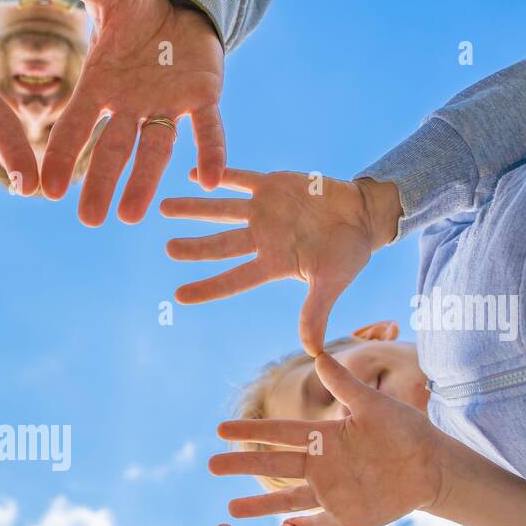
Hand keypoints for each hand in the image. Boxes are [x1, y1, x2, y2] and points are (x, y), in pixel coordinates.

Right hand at [40, 0, 224, 225]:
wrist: (181, 9)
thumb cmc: (138, 11)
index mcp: (102, 87)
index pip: (77, 126)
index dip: (64, 155)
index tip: (47, 190)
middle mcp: (132, 106)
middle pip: (114, 150)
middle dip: (101, 183)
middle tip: (89, 219)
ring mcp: (167, 106)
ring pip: (155, 150)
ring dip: (144, 182)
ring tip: (131, 217)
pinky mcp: (203, 98)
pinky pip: (208, 129)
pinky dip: (211, 152)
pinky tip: (210, 180)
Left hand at [161, 169, 401, 352]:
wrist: (362, 216)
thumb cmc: (347, 253)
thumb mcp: (332, 283)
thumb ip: (316, 312)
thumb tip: (313, 351)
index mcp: (272, 263)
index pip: (234, 279)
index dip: (208, 287)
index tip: (179, 296)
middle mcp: (261, 238)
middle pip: (221, 245)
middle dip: (195, 247)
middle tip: (168, 249)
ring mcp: (263, 211)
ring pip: (221, 210)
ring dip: (194, 209)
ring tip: (163, 207)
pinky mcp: (272, 185)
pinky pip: (241, 178)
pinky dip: (219, 175)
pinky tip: (192, 174)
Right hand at [213, 352, 445, 525]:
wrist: (433, 465)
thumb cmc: (406, 431)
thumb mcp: (375, 406)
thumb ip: (346, 385)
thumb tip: (319, 354)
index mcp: (324, 438)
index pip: (281, 433)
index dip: (251, 432)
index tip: (220, 430)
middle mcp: (321, 466)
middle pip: (275, 465)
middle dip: (243, 465)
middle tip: (211, 465)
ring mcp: (332, 492)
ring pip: (288, 500)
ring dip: (260, 505)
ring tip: (230, 510)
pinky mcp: (348, 516)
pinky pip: (320, 524)